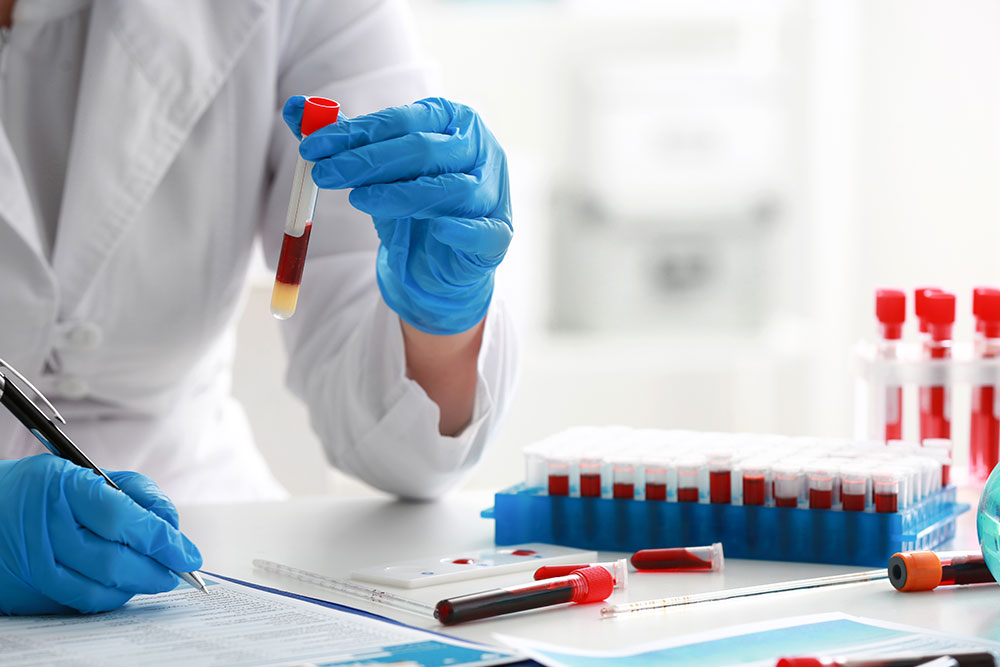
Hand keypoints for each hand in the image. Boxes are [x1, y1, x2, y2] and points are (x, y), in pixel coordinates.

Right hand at [0, 455, 201, 614]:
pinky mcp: (29, 589)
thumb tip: (171, 525)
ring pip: (99, 587)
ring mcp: (34, 563)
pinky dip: (112, 596)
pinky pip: (81, 601)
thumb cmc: (46, 487)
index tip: (189, 553)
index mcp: (63, 488)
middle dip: (157, 569)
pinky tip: (127, 586)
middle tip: (179, 569)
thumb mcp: (86, 471)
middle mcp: (46, 528)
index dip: (162, 539)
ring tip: (158, 576)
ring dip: (139, 585)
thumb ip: (134, 491)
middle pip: (114, 560)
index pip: (123, 518)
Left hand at [284, 96, 511, 334]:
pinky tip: (437, 229)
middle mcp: (481, 150)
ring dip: (402, 194)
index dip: (356, 132)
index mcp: (454, 121)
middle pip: (424, 151)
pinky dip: (462, 229)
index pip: (403, 121)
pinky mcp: (498, 235)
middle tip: (324, 174)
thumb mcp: (375, 170)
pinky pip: (483, 231)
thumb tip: (293, 107)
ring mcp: (493, 193)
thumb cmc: (412, 205)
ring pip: (451, 189)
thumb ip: (342, 139)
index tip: (311, 146)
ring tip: (358, 200)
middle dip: (369, 161)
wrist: (440, 261)